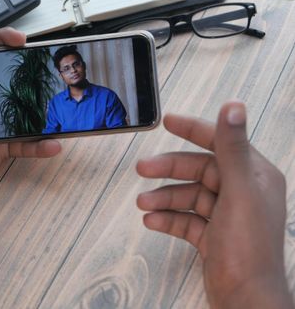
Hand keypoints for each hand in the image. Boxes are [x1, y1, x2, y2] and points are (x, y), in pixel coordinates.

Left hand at [0, 28, 60, 195]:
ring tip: (59, 99)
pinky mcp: (0, 145)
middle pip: (9, 76)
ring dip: (42, 106)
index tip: (20, 39)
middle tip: (46, 64)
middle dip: (29, 69)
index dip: (4, 41)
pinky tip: (54, 142)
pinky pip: (24, 143)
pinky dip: (40, 145)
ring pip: (23, 109)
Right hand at [136, 102, 291, 307]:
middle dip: (168, 169)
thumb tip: (234, 107)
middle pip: (198, 170)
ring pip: (188, 196)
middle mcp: (241, 191)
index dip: (194, 129)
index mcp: (253, 175)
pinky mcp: (213, 235)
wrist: (245, 299)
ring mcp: (226, 214)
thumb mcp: (239, 192)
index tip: (169, 121)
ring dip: (163, 197)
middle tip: (142, 168)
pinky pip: (185, 219)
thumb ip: (232, 148)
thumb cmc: (249, 249)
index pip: (220, 142)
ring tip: (143, 204)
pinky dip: (168, 218)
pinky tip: (152, 221)